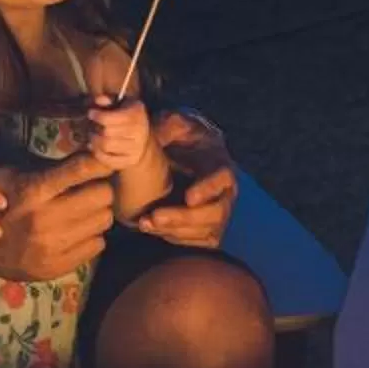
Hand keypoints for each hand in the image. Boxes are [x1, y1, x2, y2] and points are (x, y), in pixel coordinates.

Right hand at [0, 153, 114, 279]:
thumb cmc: (0, 202)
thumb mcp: (12, 174)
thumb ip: (48, 164)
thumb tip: (88, 151)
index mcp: (33, 191)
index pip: (81, 169)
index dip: (102, 161)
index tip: (110, 160)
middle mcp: (45, 219)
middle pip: (103, 195)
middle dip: (100, 188)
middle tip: (90, 189)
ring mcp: (53, 247)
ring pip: (104, 220)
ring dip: (97, 213)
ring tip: (82, 212)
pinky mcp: (58, 267)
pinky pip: (97, 245)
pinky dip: (91, 236)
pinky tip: (75, 232)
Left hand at [84, 93, 153, 171]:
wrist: (143, 139)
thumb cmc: (127, 117)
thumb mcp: (121, 103)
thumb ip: (109, 99)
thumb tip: (98, 100)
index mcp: (136, 113)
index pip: (109, 119)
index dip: (97, 116)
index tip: (91, 114)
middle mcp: (139, 131)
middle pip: (106, 132)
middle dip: (96, 129)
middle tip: (94, 126)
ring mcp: (136, 148)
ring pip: (105, 146)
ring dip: (95, 141)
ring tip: (94, 136)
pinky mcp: (131, 160)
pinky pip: (108, 160)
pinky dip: (98, 153)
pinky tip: (96, 147)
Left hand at [138, 113, 236, 247]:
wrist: (179, 158)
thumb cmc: (178, 139)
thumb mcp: (173, 125)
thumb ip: (167, 126)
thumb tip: (154, 132)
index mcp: (219, 164)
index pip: (223, 178)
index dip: (208, 189)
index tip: (188, 197)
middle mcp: (224, 193)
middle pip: (216, 213)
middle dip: (184, 218)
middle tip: (155, 216)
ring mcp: (216, 213)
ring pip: (205, 232)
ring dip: (175, 231)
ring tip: (145, 224)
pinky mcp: (204, 230)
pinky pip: (196, 242)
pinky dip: (174, 239)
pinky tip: (151, 229)